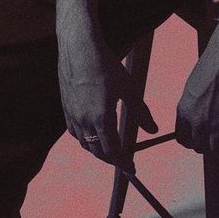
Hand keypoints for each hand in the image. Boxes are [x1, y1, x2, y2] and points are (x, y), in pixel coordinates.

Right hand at [57, 36, 157, 166]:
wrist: (79, 48)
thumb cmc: (104, 65)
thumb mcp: (128, 88)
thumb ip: (141, 112)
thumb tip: (153, 129)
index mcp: (101, 118)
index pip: (112, 151)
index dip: (123, 162)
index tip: (131, 169)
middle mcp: (84, 121)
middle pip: (97, 151)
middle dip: (110, 159)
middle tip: (123, 161)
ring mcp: (72, 115)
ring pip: (84, 143)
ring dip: (97, 150)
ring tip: (109, 150)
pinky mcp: (65, 107)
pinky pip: (74, 132)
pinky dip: (84, 138)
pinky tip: (92, 133)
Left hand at [175, 40, 218, 154]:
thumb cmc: (210, 67)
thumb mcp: (191, 88)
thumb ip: (190, 108)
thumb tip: (192, 122)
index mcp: (184, 111)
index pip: (181, 139)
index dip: (189, 140)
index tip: (196, 138)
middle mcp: (197, 121)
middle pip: (198, 147)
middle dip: (204, 144)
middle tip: (212, 137)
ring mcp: (216, 124)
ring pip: (214, 150)